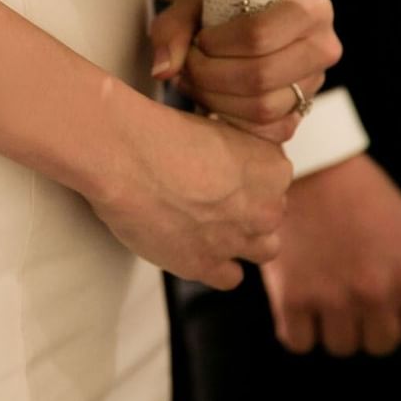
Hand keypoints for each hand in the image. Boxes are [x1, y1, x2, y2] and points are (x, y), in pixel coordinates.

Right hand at [85, 81, 291, 290]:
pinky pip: (230, 277)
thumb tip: (228, 154)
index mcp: (270, 168)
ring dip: (241, 238)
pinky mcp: (206, 266)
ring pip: (261, 250)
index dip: (248, 173)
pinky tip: (196, 245)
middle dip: (246, 207)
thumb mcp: (211, 123)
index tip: (226, 168)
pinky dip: (217, 265)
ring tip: (210, 222)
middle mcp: (264, 209)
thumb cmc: (160, 133)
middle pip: (270, 214)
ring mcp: (237, 241)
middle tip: (212, 193)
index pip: (275, 176)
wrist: (124, 156)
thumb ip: (234, 146)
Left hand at [150, 0, 341, 142]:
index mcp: (308, 5)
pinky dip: (232, 120)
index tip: (198, 39)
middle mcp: (323, 45)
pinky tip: (211, 98)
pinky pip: (270, 131)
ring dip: (215, 99)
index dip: (216, 45)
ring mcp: (317, 81)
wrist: (247, 2)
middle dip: (209, 76)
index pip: (258, 36)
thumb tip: (163, 70)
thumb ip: (174, 26)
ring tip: (192, 79)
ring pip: (264, 108)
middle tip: (186, 64)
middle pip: (260, 77)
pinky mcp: (304, 108)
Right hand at [260, 153, 400, 355]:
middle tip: (348, 284)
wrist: (308, 164)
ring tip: (323, 286)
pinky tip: (298, 296)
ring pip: (341, 346)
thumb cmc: (362, 196)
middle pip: (379, 344)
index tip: (383, 294)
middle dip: (367, 320)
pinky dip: (297, 326)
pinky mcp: (291, 296)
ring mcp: (333, 297)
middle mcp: (377, 292)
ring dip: (332, 324)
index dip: (400, 317)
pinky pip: (298, 341)